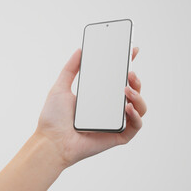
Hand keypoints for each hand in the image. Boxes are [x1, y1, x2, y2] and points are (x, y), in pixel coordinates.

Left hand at [36, 47, 146, 167]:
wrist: (51, 141)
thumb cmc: (53, 119)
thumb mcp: (60, 87)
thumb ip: (70, 69)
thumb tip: (80, 50)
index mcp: (98, 96)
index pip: (117, 78)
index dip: (127, 64)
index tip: (133, 50)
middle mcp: (109, 109)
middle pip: (133, 91)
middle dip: (136, 80)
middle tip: (129, 73)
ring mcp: (115, 122)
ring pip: (139, 107)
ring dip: (138, 96)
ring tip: (127, 89)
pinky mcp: (118, 136)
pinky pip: (136, 126)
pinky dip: (136, 116)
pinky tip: (127, 108)